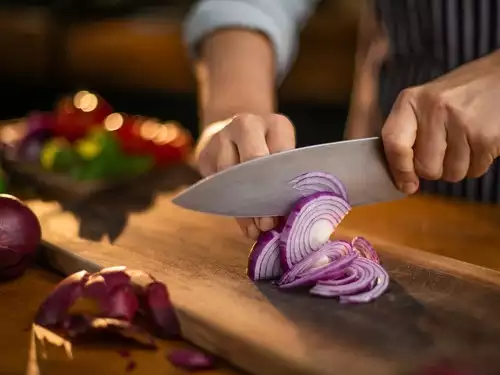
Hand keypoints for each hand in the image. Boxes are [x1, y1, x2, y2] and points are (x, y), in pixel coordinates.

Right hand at [195, 113, 295, 239]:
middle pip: (253, 159)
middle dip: (261, 194)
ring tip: (256, 229)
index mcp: (276, 124)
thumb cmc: (271, 152)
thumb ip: (288, 178)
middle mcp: (247, 124)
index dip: (283, 182)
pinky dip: (231, 209)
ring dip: (244, 208)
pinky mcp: (205, 155)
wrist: (238, 133)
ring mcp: (222, 137)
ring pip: (230, 174)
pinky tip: (245, 224)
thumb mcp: (286, 156)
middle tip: (268, 223)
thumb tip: (287, 218)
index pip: (282, 152)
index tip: (286, 209)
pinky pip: (216, 185)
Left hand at [381, 51, 499, 193]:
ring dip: (458, 167)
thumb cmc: (459, 95)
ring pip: (451, 173)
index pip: (394, 144)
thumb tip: (403, 180)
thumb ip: (408, 135)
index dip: (400, 170)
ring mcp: (462, 122)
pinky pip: (475, 170)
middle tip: (445, 149)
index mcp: (411, 101)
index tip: (407, 184)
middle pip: (425, 168)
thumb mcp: (425, 103)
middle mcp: (434, 109)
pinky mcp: (486, 136)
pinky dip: (477, 164)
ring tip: (464, 141)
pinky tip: (479, 141)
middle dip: (435, 168)